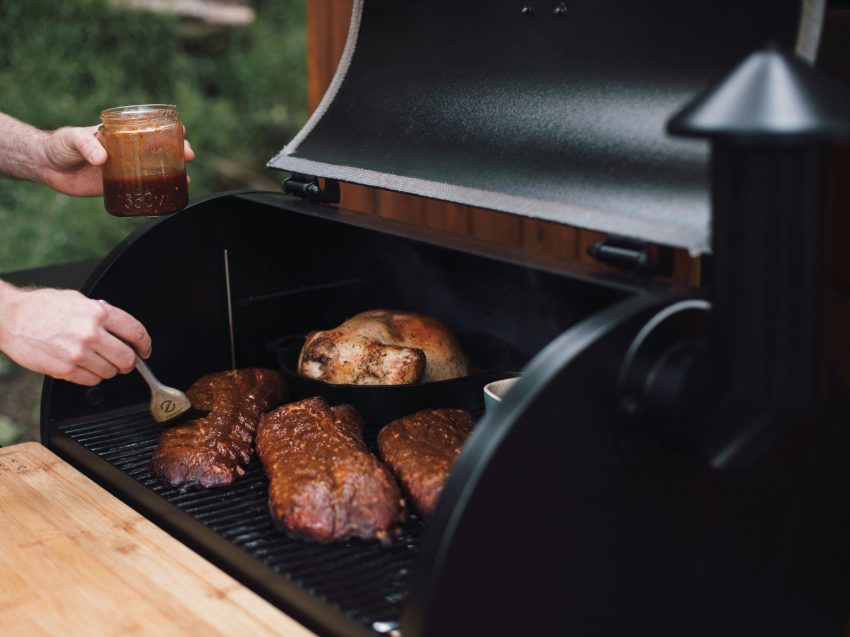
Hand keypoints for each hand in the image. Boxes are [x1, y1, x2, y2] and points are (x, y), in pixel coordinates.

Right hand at [0, 283, 151, 385]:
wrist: (10, 318)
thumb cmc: (42, 307)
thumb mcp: (79, 300)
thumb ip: (102, 314)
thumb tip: (121, 329)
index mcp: (98, 313)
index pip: (136, 332)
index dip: (144, 344)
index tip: (144, 350)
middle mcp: (91, 333)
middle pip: (127, 358)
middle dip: (128, 362)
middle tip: (124, 361)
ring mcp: (78, 353)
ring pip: (110, 372)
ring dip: (108, 370)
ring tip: (96, 360)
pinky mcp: (65, 369)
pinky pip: (91, 381)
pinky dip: (92, 377)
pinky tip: (84, 366)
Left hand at [37, 125, 194, 195]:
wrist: (45, 165)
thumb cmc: (59, 144)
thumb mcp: (73, 139)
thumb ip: (87, 145)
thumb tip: (103, 158)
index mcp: (120, 135)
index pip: (148, 129)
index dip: (168, 131)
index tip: (182, 133)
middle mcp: (126, 151)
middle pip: (157, 150)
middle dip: (177, 153)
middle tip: (189, 157)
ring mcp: (123, 168)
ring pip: (153, 170)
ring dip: (171, 174)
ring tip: (186, 180)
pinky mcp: (116, 186)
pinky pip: (139, 189)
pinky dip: (153, 193)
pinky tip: (164, 198)